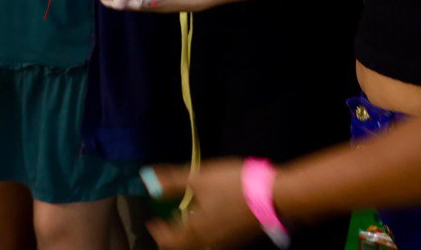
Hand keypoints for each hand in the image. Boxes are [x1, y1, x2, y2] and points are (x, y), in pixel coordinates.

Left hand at [145, 159, 260, 249]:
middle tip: (167, 224)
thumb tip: (148, 180)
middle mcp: (210, 242)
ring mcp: (227, 243)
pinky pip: (216, 240)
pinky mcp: (241, 239)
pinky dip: (206, 232)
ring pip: (202, 244)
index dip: (158, 233)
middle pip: (185, 247)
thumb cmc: (232, 186)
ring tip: (187, 219)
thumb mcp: (198, 178)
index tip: (152, 223)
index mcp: (196, 230)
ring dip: (190, 235)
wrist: (272, 196)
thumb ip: (172, 181)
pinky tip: (211, 217)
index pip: (170, 241)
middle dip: (173, 237)